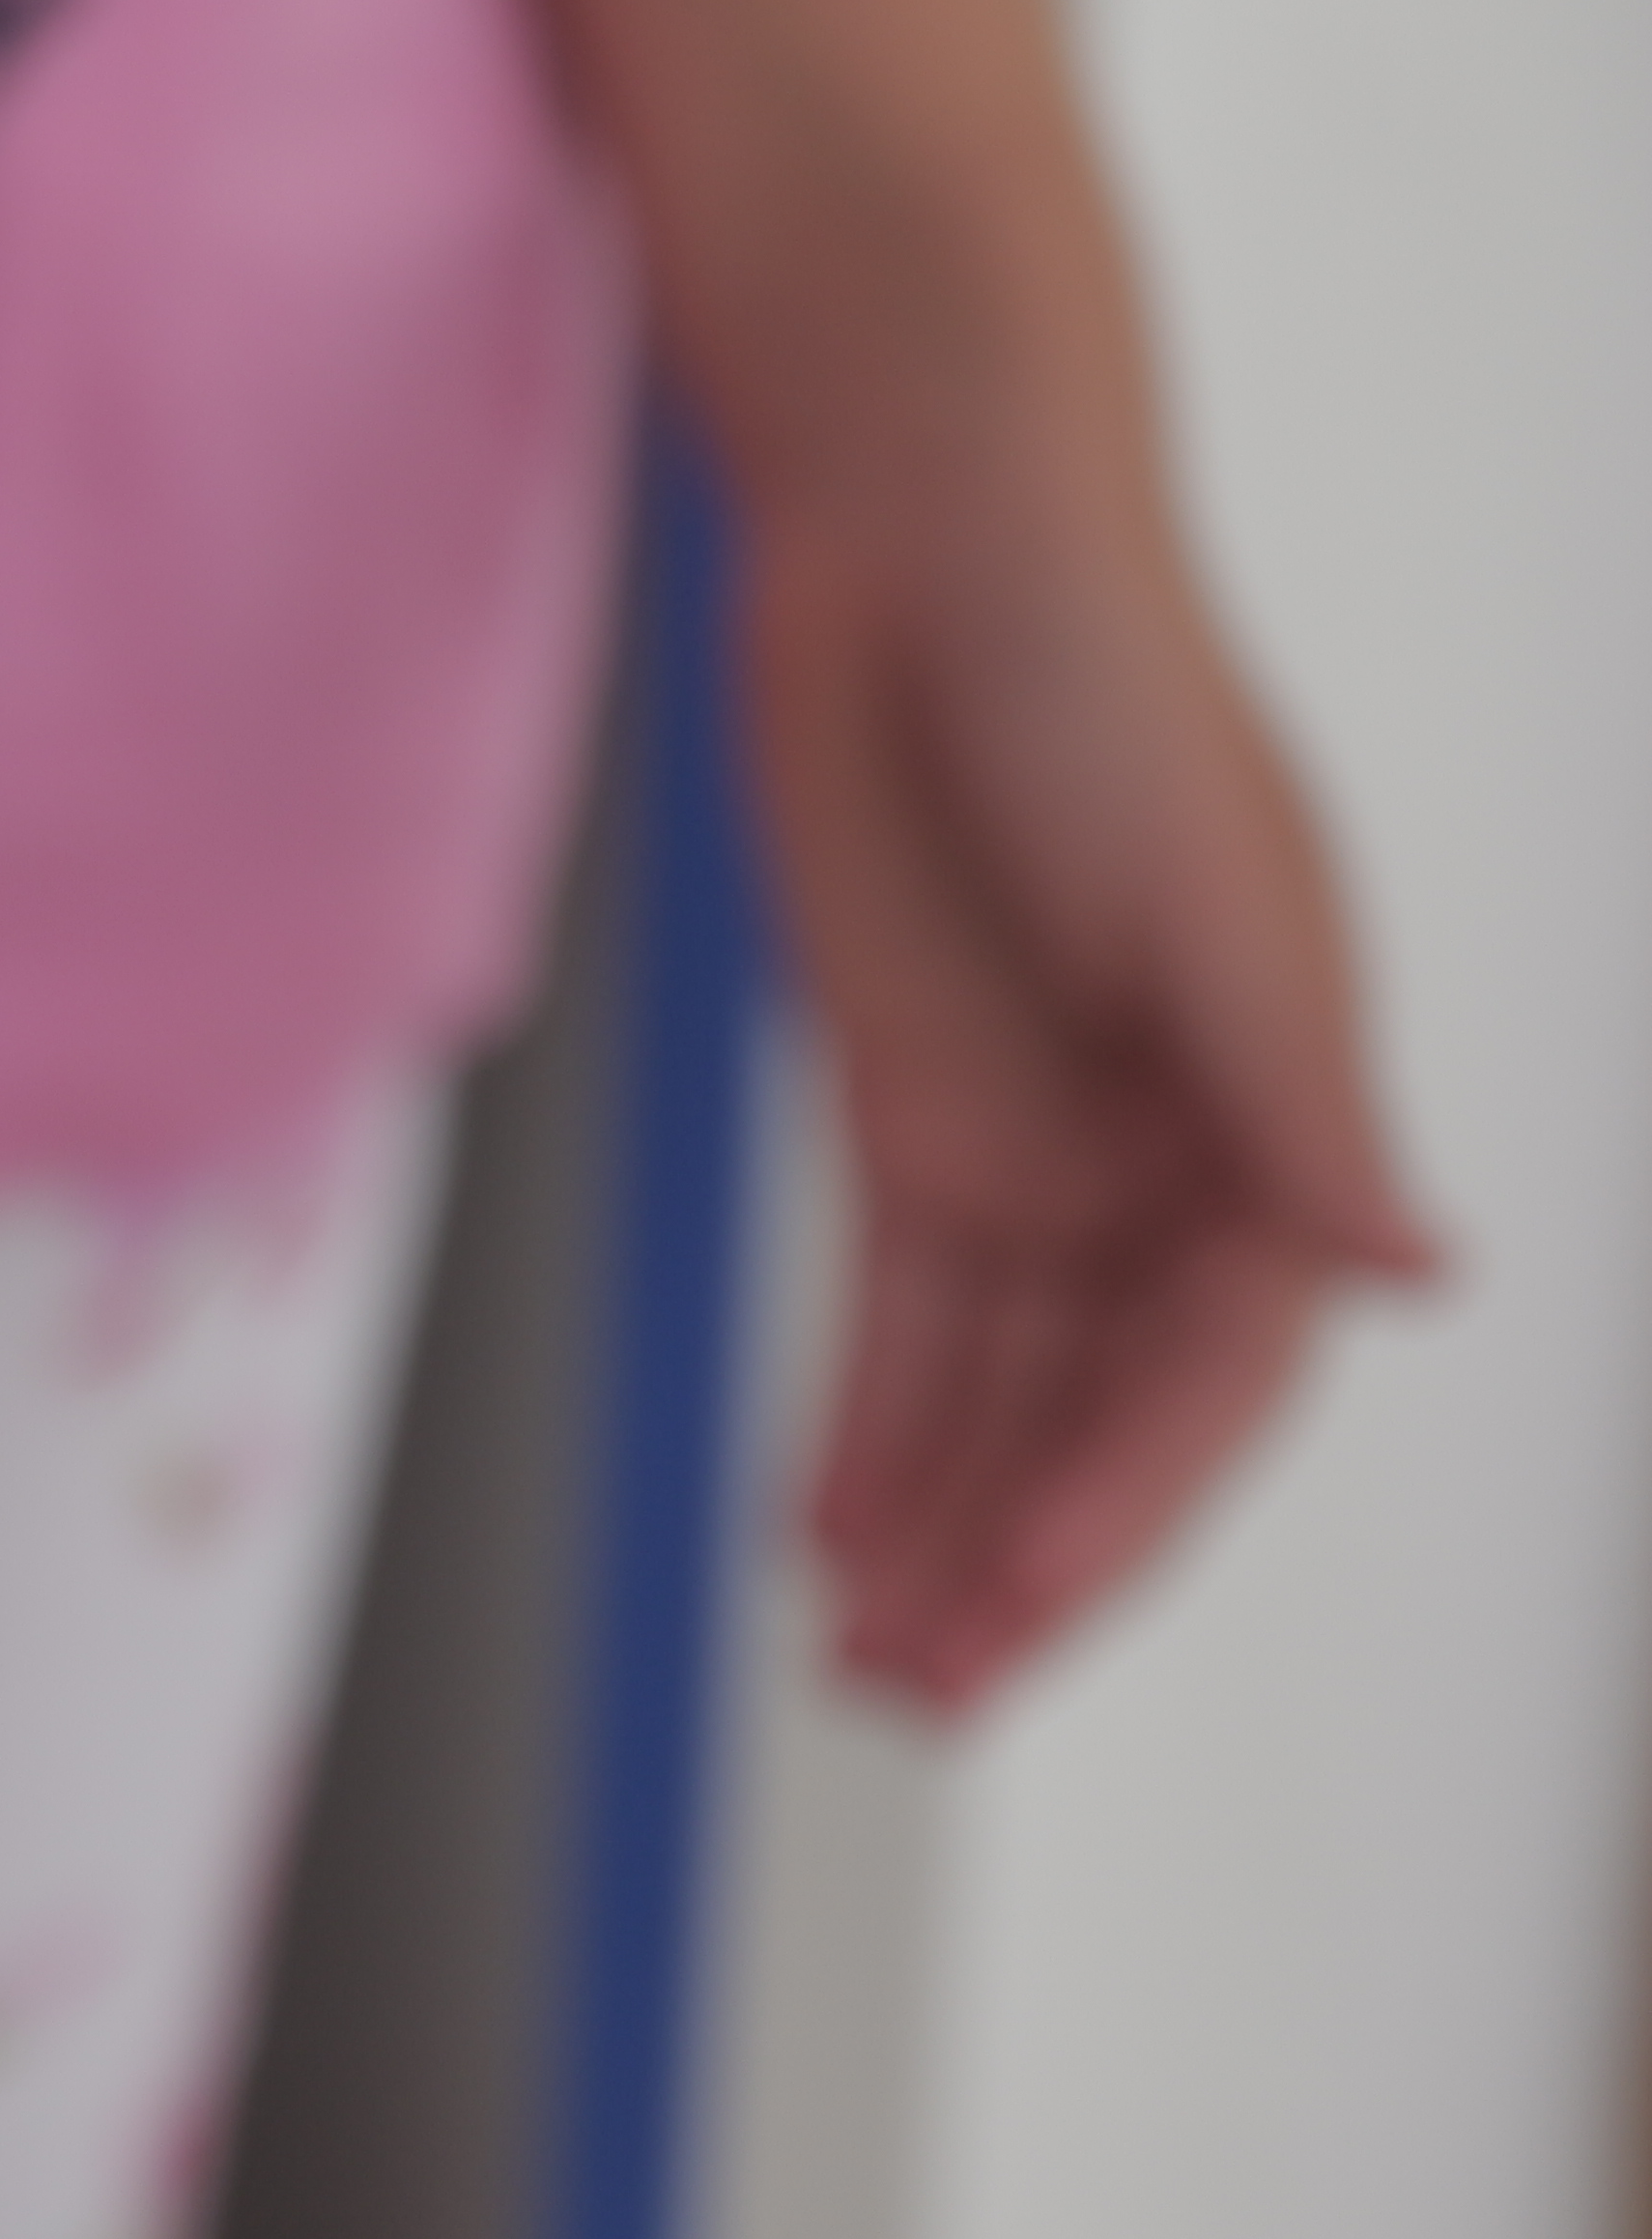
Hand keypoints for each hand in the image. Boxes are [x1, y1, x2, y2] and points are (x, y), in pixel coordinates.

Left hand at [749, 491, 1436, 1713]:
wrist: (919, 544)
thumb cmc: (1089, 682)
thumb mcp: (1199, 896)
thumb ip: (1290, 1096)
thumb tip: (1416, 1274)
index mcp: (1268, 1113)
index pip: (1215, 1368)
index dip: (1125, 1492)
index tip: (1016, 1586)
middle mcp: (1169, 1152)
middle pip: (1101, 1411)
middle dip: (1021, 1557)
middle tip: (921, 1694)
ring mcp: (1043, 1141)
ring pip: (995, 1390)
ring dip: (933, 1528)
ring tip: (863, 1665)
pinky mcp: (917, 1110)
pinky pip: (901, 1319)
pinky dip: (866, 1430)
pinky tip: (820, 1537)